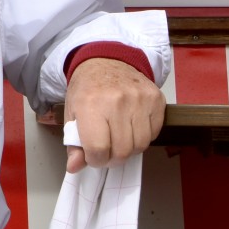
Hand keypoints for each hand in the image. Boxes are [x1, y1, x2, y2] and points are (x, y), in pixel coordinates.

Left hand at [63, 57, 164, 173]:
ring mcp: (139, 99)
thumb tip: (75, 167)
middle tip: (107, 151)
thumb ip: (74, 142)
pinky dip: (144, 136)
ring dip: (129, 149)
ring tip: (119, 138)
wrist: (107, 61)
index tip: (93, 156)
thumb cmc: (87, 89)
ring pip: (140, 145)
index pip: (98, 149)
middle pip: (122, 151)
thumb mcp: (72, 113)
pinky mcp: (156, 99)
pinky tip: (132, 126)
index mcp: (90, 105)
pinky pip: (154, 133)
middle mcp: (116, 102)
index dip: (95, 159)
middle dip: (113, 158)